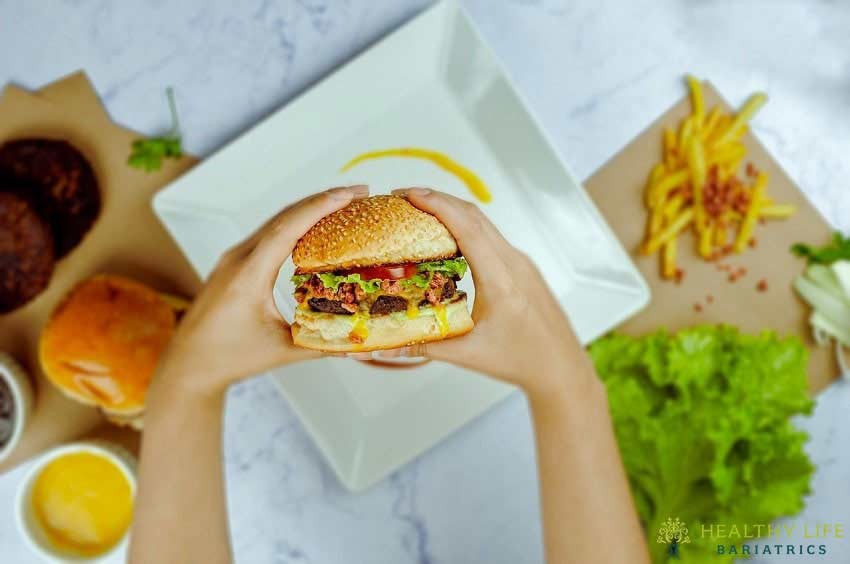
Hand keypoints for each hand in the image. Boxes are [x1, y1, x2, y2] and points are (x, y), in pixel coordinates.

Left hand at [153, 185, 369, 397]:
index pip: (287, 229)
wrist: (189, 363)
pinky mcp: (234, 263)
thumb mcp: (281, 351)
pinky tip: (313, 226)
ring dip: (308, 209)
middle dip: (322, 200)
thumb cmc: (228, 358)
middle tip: (358, 193)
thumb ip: (322, 344)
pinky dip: (294, 223)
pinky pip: (267, 234)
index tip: (348, 195)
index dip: (319, 208)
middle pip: (284, 216)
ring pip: (275, 222)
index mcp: (248, 276)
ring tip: (343, 203)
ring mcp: (233, 258)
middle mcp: (238, 259)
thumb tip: (360, 342)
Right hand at [388, 188, 594, 395]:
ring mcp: (521, 263)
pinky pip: (492, 237)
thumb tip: (384, 346)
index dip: (438, 205)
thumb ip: (424, 346)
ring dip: (453, 211)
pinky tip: (448, 235)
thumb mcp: (467, 355)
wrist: (561, 367)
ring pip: (484, 224)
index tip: (410, 195)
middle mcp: (514, 264)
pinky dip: (467, 227)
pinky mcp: (523, 267)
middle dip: (438, 200)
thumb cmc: (521, 360)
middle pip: (474, 216)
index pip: (468, 229)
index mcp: (501, 281)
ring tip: (420, 210)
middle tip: (404, 198)